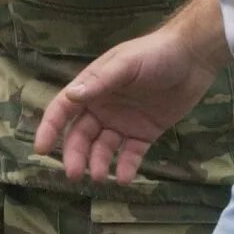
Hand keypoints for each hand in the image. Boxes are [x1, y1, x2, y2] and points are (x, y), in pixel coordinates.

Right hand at [33, 25, 219, 184]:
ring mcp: (123, 122)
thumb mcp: (125, 64)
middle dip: (75, 154)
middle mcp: (103, 107)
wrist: (192, 59)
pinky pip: (131, 154)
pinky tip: (124, 178)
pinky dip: (125, 166)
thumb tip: (71, 97)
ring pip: (103, 148)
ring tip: (101, 176)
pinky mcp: (144, 133)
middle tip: (75, 174)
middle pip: (81, 134)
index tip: (41, 149)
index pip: (64, 109)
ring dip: (98, 162)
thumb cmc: (154, 55)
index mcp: (92, 87)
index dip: (50, 127)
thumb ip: (99, 81)